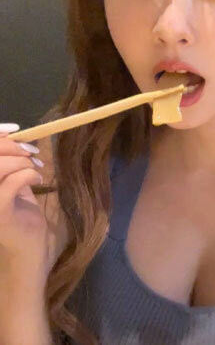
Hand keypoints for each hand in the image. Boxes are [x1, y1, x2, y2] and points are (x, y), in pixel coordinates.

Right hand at [0, 123, 48, 283]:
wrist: (28, 250)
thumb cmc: (20, 217)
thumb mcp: (12, 184)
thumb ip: (8, 164)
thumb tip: (13, 136)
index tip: (14, 132)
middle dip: (12, 147)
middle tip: (32, 152)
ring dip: (22, 161)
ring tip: (35, 168)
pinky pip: (12, 183)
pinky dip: (28, 175)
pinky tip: (38, 180)